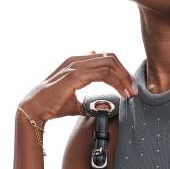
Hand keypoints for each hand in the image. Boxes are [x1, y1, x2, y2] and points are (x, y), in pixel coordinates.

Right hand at [18, 50, 137, 121]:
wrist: (36, 110)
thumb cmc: (54, 106)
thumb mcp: (77, 100)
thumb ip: (90, 100)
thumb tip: (103, 105)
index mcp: (77, 63)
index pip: (106, 59)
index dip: (121, 72)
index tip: (129, 88)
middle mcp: (76, 60)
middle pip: (111, 58)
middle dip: (125, 74)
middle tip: (134, 90)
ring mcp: (75, 66)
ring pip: (110, 64)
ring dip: (124, 79)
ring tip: (130, 94)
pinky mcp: (75, 75)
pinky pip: (103, 74)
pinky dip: (117, 83)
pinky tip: (123, 94)